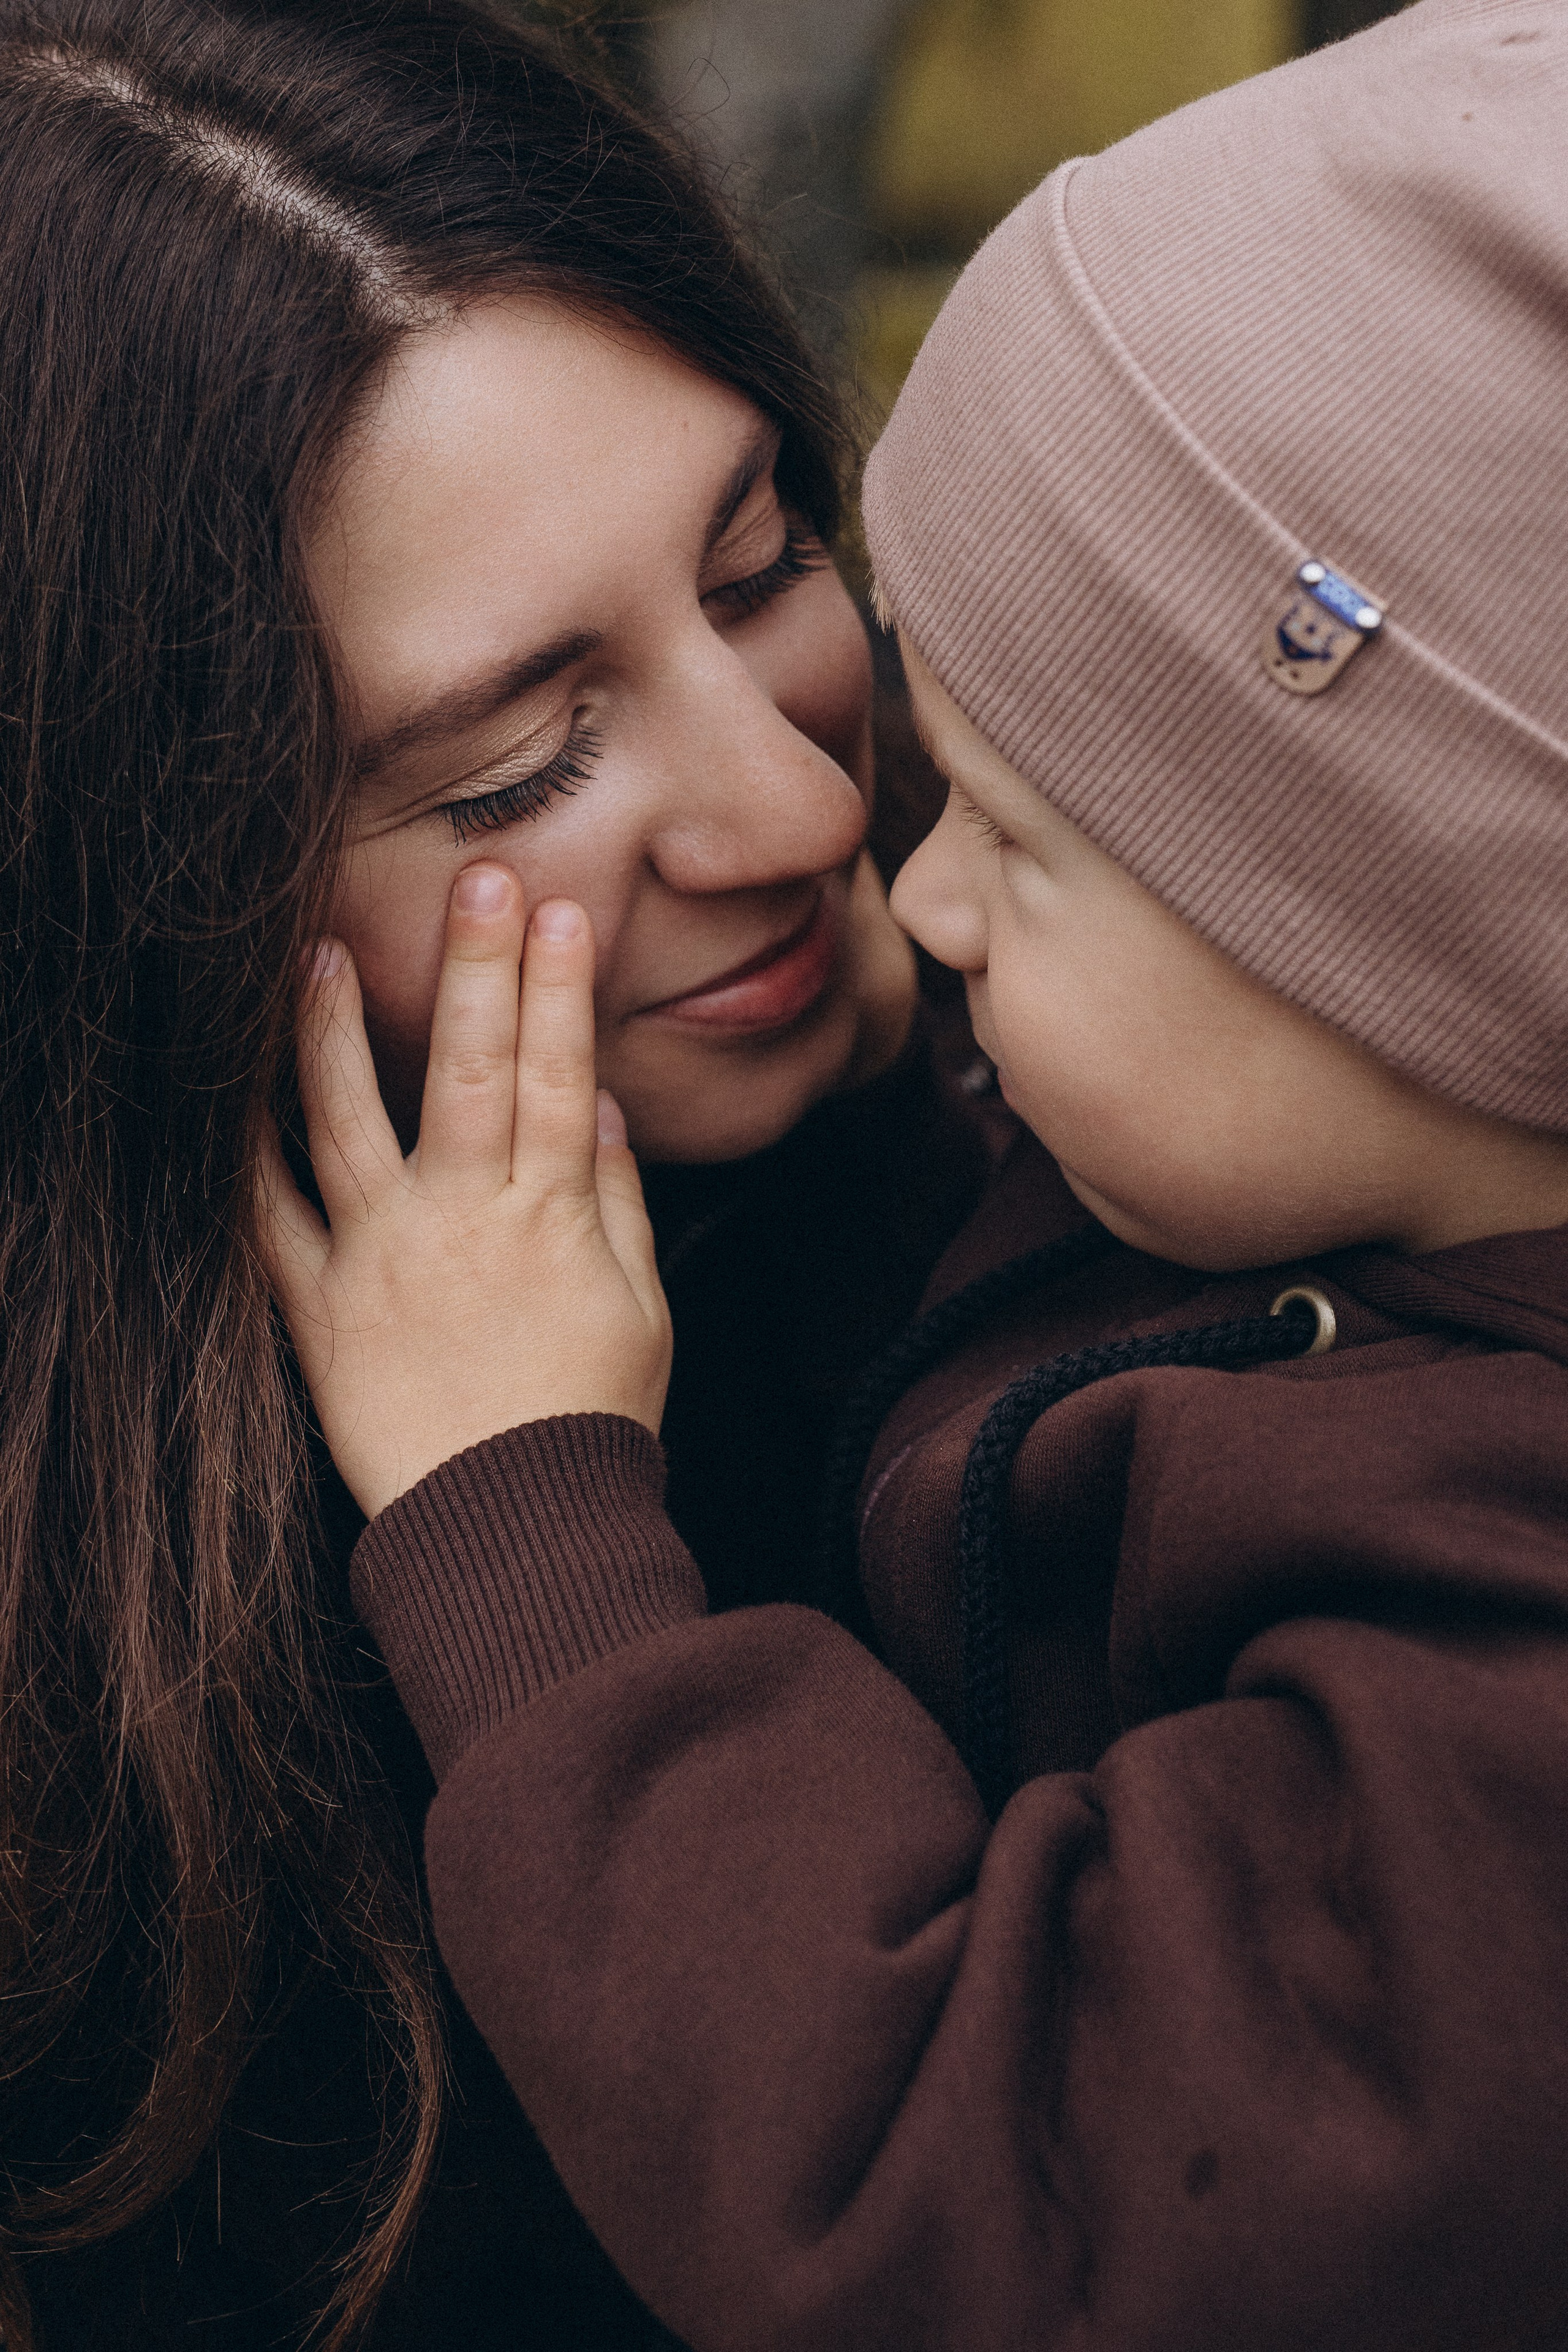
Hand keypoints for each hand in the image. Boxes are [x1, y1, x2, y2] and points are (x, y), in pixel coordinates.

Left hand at [261, 866, 671, 1520]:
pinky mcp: (321, 1311)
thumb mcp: (640, 1307)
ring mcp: (382, 1260)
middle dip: (475, 968)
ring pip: (350, 1124)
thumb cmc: (591, 1417)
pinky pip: (271, 1225)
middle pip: (467, 1071)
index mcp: (548, 1217)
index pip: (555, 1074)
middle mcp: (462, 1221)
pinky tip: (226, 1098)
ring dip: (336, 1033)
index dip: (559, 989)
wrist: (515, 1527)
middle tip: (478, 878)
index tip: (559, 912)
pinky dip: (244, 1162)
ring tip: (320, 953)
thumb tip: (596, 1102)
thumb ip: (617, 1199)